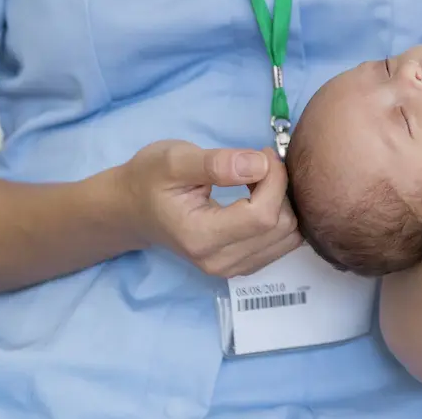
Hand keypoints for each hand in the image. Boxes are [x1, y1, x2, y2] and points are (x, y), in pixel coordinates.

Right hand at [114, 140, 302, 276]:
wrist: (133, 209)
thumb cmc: (150, 179)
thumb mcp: (174, 159)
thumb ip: (216, 163)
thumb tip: (260, 164)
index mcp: (201, 237)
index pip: (262, 214)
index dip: (274, 179)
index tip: (262, 153)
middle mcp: (219, 261)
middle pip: (280, 226)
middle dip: (280, 188)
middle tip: (259, 162)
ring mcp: (232, 269)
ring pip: (288, 237)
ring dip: (282, 203)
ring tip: (256, 181)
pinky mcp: (242, 267)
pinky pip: (282, 244)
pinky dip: (279, 217)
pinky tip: (258, 198)